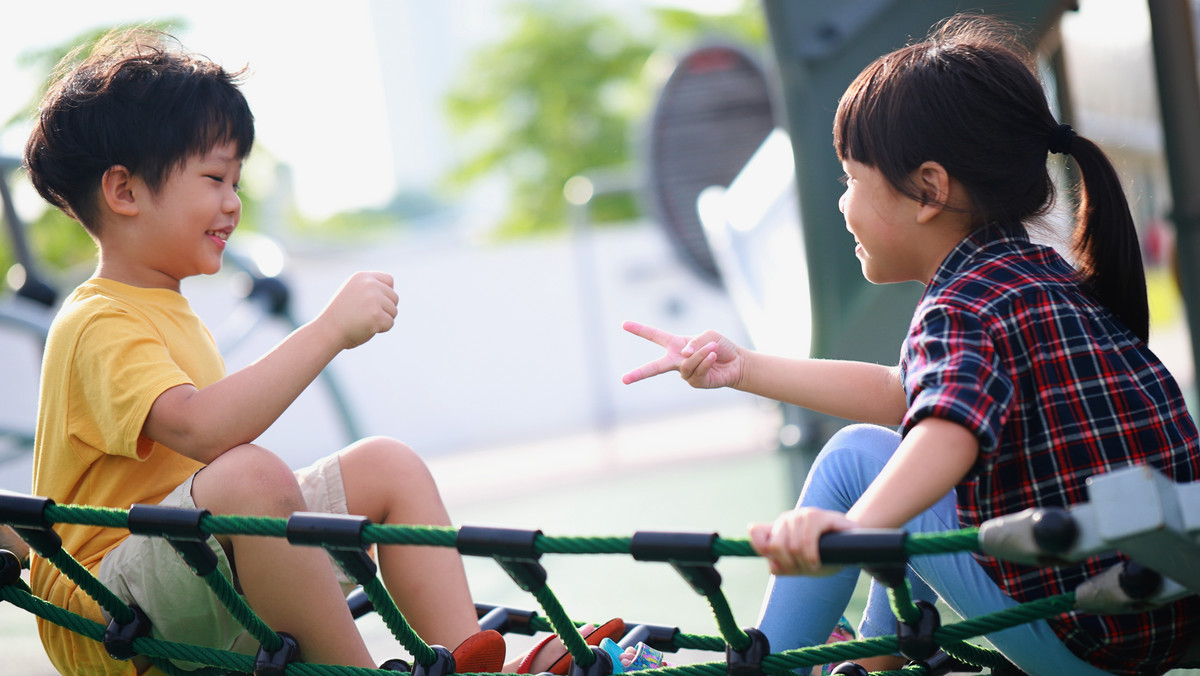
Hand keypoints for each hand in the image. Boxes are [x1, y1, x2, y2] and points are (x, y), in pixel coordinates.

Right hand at [316, 271, 398, 349]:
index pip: (389, 280)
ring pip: (393, 311)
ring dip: (383, 319)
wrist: (327, 330)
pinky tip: (366, 327)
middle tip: (366, 316)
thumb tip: (391, 288)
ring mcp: (373, 299)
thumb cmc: (341, 315)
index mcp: (363, 277)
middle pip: (394, 297)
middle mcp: (369, 284)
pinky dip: (381, 329)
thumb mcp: (353, 293)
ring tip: (364, 321)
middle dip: (385, 309)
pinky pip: (390, 323)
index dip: (386, 294)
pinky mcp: (376, 314)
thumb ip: (369, 288)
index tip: (374, 304)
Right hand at [620, 320, 743, 388]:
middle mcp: (677, 359)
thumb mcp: (709, 335)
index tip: (624, 324)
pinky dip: (706, 361)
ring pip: (687, 363)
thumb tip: (684, 355)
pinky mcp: (695, 382)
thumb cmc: (721, 347)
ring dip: (701, 354)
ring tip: (713, 349)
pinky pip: (697, 370)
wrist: (737, 363)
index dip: (639, 329)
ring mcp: (685, 373)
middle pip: (654, 367)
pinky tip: (714, 357)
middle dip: (639, 373)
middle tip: (623, 380)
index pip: (654, 335)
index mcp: (675, 344)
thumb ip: (695, 341)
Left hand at [748, 507, 857, 576]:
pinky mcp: (819, 516)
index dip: (764, 551)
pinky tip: (816, 563)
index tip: (781, 564)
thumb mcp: (799, 565)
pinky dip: (811, 556)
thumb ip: (780, 564)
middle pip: (774, 547)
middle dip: (790, 565)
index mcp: (778, 529)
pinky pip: (807, 539)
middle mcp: (786, 519)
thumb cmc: (824, 556)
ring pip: (791, 546)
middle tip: (805, 570)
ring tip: (814, 567)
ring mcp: (802, 515)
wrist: (854, 547)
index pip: (756, 533)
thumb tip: (770, 560)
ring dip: (803, 563)